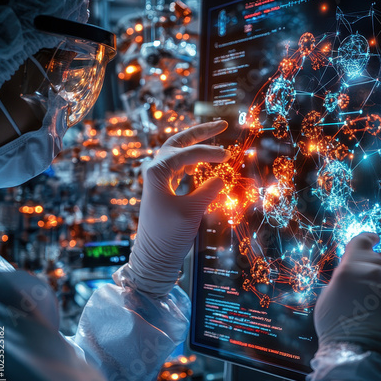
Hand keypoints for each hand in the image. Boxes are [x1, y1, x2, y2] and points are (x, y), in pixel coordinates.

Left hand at [114, 120, 229, 296]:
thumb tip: (223, 177)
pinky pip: (178, 166)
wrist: (153, 257)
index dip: (209, 152)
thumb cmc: (169, 235)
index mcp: (157, 172)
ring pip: (177, 152)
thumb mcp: (192, 211)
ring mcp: (158, 179)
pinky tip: (203, 161)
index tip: (227, 156)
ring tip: (215, 136)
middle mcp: (155, 170)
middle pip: (179, 142)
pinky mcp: (163, 188)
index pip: (187, 153)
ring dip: (195, 143)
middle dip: (200, 132)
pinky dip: (192, 159)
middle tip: (221, 124)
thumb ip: (208, 190)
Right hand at [314, 233, 380, 368]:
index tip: (374, 237)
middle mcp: (378, 272)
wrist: (362, 357)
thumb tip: (353, 275)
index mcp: (353, 265)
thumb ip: (342, 279)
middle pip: (377, 262)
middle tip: (359, 292)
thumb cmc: (336, 327)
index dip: (367, 237)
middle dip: (370, 272)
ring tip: (370, 311)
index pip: (362, 241)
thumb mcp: (328, 296)